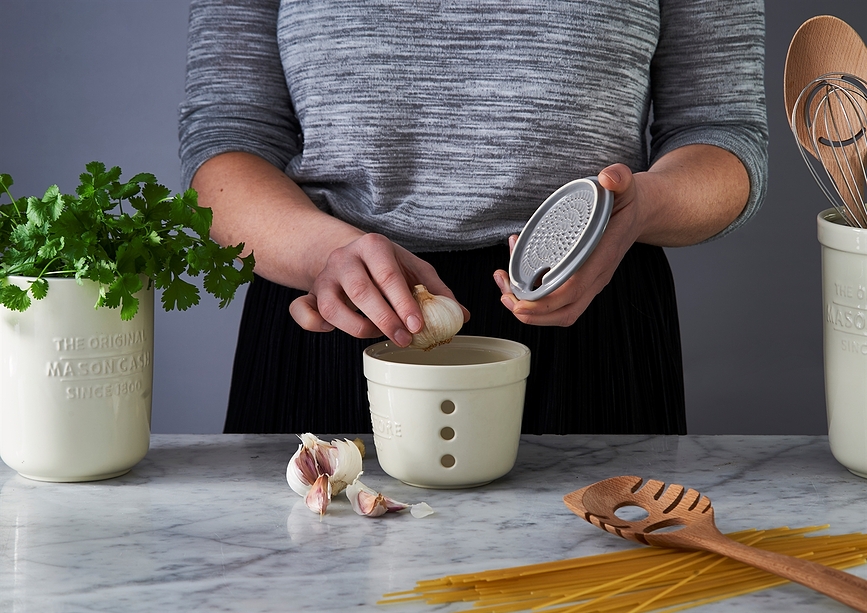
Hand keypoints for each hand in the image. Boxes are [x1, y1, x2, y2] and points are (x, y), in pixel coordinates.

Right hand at [289, 233, 468, 345]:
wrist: (347, 253)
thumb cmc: (385, 265)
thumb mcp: (413, 269)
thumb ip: (436, 291)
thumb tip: (462, 315)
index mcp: (373, 246)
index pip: (388, 275)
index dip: (403, 302)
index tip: (417, 325)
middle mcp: (345, 259)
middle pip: (360, 291)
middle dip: (384, 319)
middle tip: (403, 339)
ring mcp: (324, 277)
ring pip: (331, 306)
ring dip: (356, 328)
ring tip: (377, 336)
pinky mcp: (310, 294)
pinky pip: (302, 310)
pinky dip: (314, 324)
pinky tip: (334, 330)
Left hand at [492, 163, 642, 325]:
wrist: (639, 213)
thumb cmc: (626, 203)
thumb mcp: (625, 185)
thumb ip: (619, 178)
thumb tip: (608, 177)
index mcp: (603, 257)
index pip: (573, 290)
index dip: (545, 302)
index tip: (519, 303)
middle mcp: (596, 276)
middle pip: (564, 311)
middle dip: (531, 313)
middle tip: (506, 297)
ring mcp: (589, 281)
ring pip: (559, 311)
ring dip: (530, 308)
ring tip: (506, 286)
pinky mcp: (580, 279)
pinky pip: (557, 297)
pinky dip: (534, 293)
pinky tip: (516, 271)